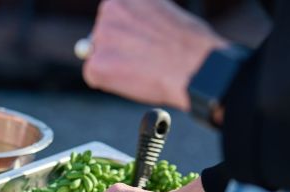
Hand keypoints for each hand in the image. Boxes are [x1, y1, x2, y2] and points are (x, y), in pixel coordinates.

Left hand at [83, 0, 226, 109]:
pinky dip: (109, 83)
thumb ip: (138, 20)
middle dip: (117, 50)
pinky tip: (133, 79)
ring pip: (97, 56)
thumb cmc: (188, 43)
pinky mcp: (96, 64)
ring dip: (113, 66)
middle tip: (142, 60)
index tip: (143, 44)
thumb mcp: (162, 13)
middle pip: (101, 37)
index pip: (114, 19)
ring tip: (141, 68)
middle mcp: (109, 11)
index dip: (128, 36)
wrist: (195, 66)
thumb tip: (123, 35)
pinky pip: (94, 76)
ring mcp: (100, 37)